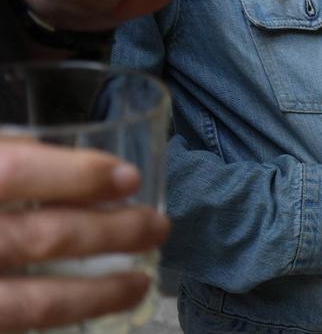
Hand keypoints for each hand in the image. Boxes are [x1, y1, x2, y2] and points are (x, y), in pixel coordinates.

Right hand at [0, 138, 169, 330]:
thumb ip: (8, 155)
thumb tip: (77, 158)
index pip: (15, 171)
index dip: (77, 174)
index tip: (128, 178)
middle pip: (42, 237)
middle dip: (111, 233)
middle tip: (156, 227)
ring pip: (38, 301)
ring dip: (102, 292)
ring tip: (141, 281)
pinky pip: (26, 326)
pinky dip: (71, 316)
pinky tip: (99, 308)